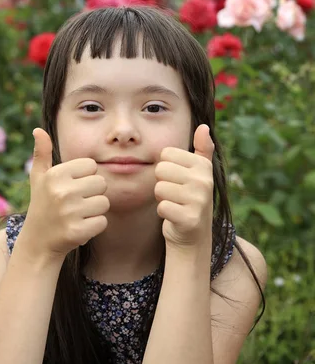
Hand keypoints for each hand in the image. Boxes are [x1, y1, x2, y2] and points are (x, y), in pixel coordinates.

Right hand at [21, 128, 108, 261]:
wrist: (37, 242)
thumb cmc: (42, 204)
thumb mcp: (39, 178)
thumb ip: (42, 153)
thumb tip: (38, 130)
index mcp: (55, 174)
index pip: (92, 165)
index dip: (85, 176)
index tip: (72, 187)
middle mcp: (62, 191)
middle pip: (101, 183)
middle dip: (93, 193)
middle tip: (75, 203)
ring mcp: (69, 212)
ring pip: (104, 203)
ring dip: (95, 211)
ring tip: (77, 215)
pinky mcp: (77, 231)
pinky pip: (102, 222)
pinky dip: (94, 226)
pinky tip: (79, 228)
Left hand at [154, 124, 213, 250]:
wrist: (193, 236)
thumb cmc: (191, 199)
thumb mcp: (199, 173)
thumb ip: (202, 149)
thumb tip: (204, 127)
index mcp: (203, 165)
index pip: (166, 154)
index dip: (166, 168)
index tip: (178, 180)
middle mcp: (204, 181)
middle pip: (160, 170)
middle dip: (163, 183)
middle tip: (176, 194)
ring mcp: (198, 200)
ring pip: (159, 188)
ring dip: (162, 199)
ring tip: (176, 204)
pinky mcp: (190, 218)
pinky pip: (161, 207)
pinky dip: (164, 213)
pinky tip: (175, 216)